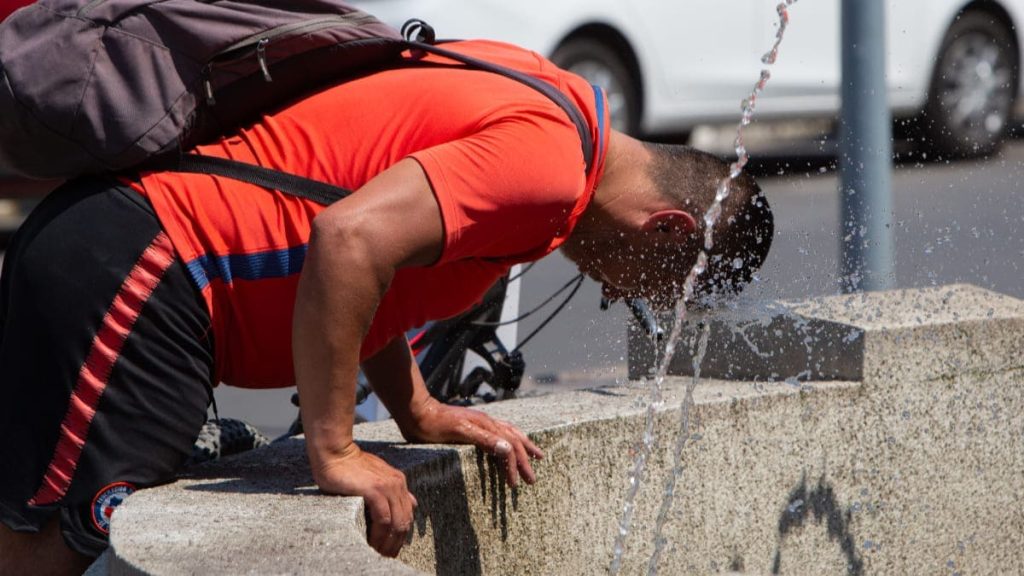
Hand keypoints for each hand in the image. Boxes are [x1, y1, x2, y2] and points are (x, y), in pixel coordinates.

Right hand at [313, 444, 417, 557]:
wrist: (335, 452)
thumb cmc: (350, 466)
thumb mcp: (377, 477)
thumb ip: (393, 490)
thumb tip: (413, 503)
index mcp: (398, 482)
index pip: (407, 514)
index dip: (401, 535)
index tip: (392, 548)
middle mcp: (397, 484)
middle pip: (404, 522)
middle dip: (396, 543)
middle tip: (386, 556)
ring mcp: (388, 486)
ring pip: (396, 523)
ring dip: (388, 543)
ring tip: (379, 554)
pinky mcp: (375, 490)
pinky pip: (384, 520)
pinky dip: (379, 535)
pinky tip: (372, 543)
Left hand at [400, 398, 543, 487]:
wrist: (416, 411)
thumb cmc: (434, 425)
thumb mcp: (459, 432)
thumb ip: (484, 439)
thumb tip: (509, 448)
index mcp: (487, 425)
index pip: (509, 447)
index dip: (514, 466)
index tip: (514, 484)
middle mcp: (488, 423)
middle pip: (514, 441)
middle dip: (525, 460)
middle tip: (532, 480)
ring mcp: (481, 423)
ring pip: (511, 434)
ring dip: (524, 448)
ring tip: (536, 456)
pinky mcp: (474, 425)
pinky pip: (500, 432)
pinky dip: (510, 440)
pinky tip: (509, 445)